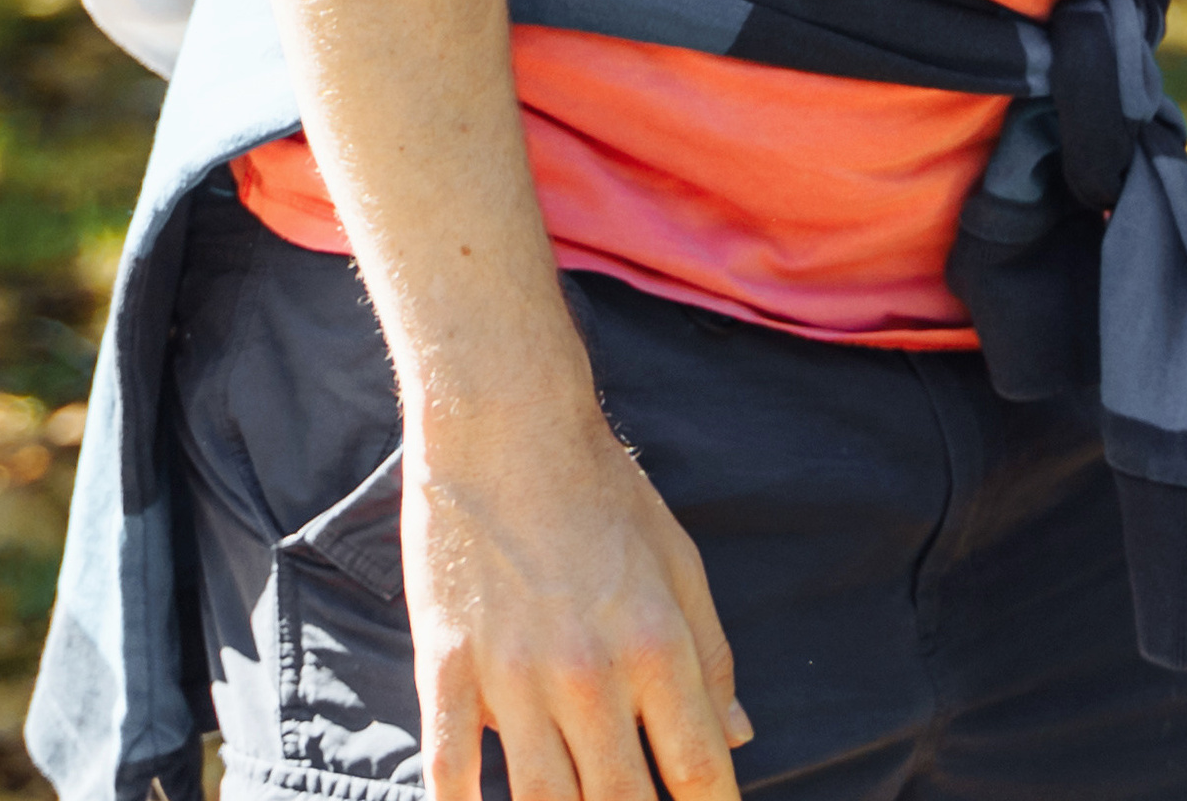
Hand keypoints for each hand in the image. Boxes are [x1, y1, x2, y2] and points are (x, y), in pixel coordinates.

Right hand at [404, 390, 748, 800]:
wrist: (508, 420)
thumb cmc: (602, 490)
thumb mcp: (677, 560)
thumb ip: (710, 655)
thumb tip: (739, 735)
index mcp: (655, 643)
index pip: (696, 767)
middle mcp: (588, 673)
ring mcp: (513, 675)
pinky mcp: (447, 666)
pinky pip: (449, 770)